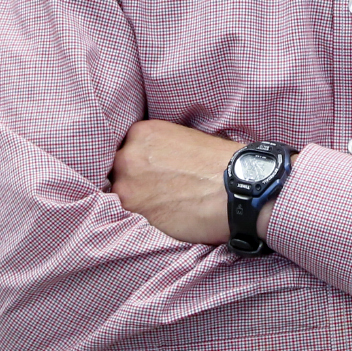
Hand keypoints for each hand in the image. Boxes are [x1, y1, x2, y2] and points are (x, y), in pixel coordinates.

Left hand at [112, 121, 243, 244]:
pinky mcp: (133, 213)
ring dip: (135, 201)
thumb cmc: (218, 163)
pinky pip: (127, 216)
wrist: (233, 189)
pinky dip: (140, 218)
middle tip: (155, 191)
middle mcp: (128, 155)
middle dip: (133, 181)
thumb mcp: (185, 138)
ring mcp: (127, 185)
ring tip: (160, 206)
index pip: (126, 149)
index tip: (149, 172)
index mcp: (142, 132)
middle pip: (118, 171)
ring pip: (120, 195)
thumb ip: (160, 148)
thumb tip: (153, 163)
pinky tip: (160, 217)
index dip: (138, 163)